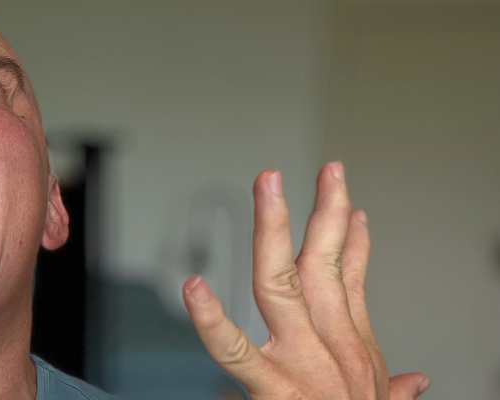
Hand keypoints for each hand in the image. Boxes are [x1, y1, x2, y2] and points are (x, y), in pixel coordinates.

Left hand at [183, 162, 427, 398]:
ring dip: (274, 231)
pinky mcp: (272, 391)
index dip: (351, 238)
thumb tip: (416, 380)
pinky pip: (234, 352)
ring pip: (282, 285)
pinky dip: (212, 319)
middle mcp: (331, 348)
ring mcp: (302, 365)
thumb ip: (394, 388)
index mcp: (353, 350)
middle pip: (324, 266)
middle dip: (321, 212)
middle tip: (320, 169)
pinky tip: (193, 286)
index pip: (352, 280)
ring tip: (267, 186)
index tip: (349, 201)